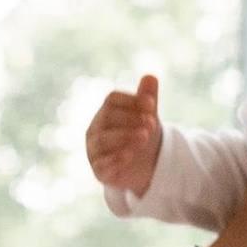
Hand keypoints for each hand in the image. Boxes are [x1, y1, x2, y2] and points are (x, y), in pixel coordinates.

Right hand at [87, 71, 163, 198]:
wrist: (142, 168)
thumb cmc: (140, 136)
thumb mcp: (147, 117)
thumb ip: (147, 98)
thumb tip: (150, 76)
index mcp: (106, 112)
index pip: (112, 99)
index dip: (131, 100)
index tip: (152, 105)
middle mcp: (96, 129)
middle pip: (107, 118)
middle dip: (130, 119)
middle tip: (152, 124)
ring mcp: (94, 150)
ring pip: (103, 140)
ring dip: (124, 138)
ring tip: (144, 137)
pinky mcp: (99, 170)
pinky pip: (101, 164)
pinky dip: (114, 160)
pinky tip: (129, 156)